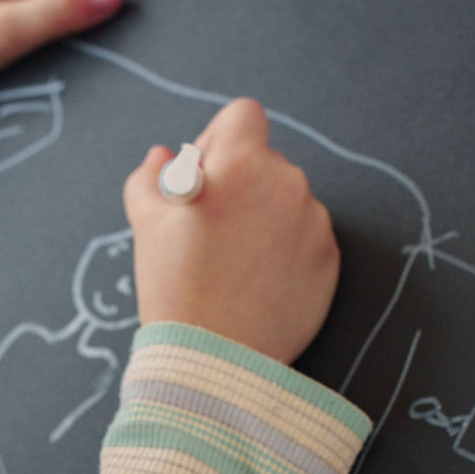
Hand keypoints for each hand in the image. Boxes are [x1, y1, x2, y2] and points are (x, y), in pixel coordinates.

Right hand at [122, 99, 339, 363]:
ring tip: (233, 263)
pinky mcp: (329, 260)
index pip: (243, 116)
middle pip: (265, 162)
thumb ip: (150, 178)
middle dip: (239, 184)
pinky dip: (284, 252)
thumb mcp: (145, 225)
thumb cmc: (176, 288)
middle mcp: (287, 184)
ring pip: (287, 202)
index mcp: (242, 164)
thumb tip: (162, 157)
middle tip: (211, 229)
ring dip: (263, 218)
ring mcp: (314, 223)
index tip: (204, 174)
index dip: (218, 139)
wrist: (215, 358)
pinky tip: (255, 282)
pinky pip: (305, 239)